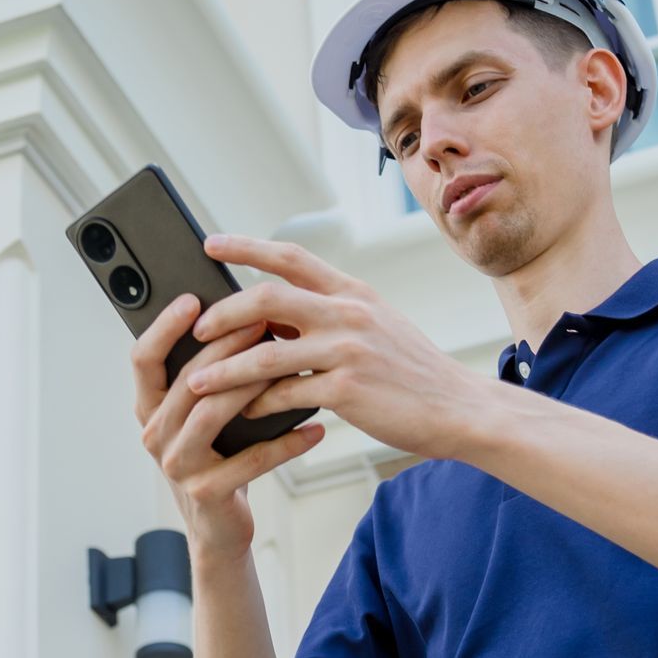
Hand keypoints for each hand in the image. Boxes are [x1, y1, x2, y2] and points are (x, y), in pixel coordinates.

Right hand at [130, 288, 325, 560]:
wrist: (220, 527)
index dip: (163, 327)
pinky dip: (286, 443)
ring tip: (288, 367)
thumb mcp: (205, 415)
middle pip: (187, 380)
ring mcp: (177, 466)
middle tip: (262, 322)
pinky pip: (250, 460)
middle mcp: (155, 435)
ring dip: (252, 386)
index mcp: (150, 408)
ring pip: (212, 414)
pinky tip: (315, 429)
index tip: (192, 298)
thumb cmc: (218, 457)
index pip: (143, 358)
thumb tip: (250, 318)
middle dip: (225, 348)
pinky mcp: (206, 492)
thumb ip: (210, 376)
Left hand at [185, 235, 489, 460]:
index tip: (210, 243)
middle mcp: (349, 313)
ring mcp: (348, 351)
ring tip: (197, 383)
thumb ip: (332, 315)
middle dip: (223, 313)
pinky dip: (258, 405)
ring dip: (225, 371)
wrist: (459, 408)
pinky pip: (286, 395)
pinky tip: (243, 413)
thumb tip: (278, 319)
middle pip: (268, 298)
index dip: (246, 247)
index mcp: (353, 292)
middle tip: (197, 328)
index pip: (291, 257)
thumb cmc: (415, 373)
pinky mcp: (347, 391)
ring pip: (267, 354)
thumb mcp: (378, 327)